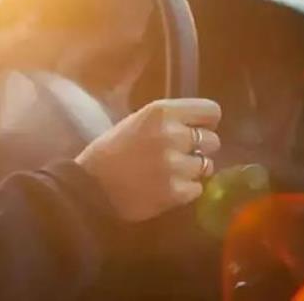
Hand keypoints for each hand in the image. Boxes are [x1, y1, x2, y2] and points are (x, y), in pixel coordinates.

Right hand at [76, 98, 220, 221]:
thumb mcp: (138, 122)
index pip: (211, 111)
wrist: (90, 187)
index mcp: (161, 112)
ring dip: (193, 170)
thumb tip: (199, 125)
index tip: (198, 129)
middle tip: (181, 154)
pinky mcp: (176, 192)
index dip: (207, 122)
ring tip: (171, 173)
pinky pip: (198, 188)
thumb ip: (168, 120)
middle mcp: (172, 135)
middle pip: (213, 140)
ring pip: (207, 166)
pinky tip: (166, 188)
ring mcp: (176, 165)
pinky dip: (186, 190)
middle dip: (200, 148)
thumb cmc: (110, 150)